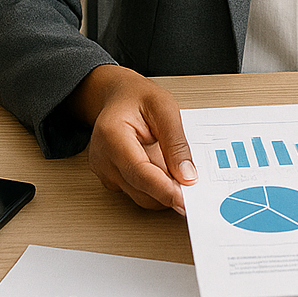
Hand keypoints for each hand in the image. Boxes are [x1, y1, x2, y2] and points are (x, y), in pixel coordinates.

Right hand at [67, 65, 197, 213]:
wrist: (119, 96)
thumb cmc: (138, 98)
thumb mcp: (165, 108)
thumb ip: (176, 142)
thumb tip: (187, 175)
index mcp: (111, 134)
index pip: (139, 172)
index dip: (164, 189)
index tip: (185, 200)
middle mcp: (102, 157)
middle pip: (140, 189)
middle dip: (169, 191)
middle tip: (195, 185)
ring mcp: (104, 171)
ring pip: (140, 195)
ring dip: (163, 189)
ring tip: (179, 168)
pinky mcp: (111, 179)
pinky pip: (137, 191)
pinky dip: (155, 187)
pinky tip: (165, 169)